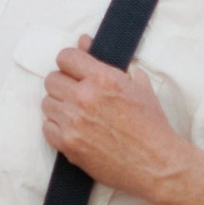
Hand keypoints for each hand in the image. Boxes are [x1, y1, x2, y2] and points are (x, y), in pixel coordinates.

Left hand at [40, 48, 203, 204]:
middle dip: (64, 85)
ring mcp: (73, 122)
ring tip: (78, 115)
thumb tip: (84, 41)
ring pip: (47, 103)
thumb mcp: (137, 85)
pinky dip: (57, 128)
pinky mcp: (68, 144)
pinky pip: (47, 128)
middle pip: (52, 80)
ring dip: (59, 107)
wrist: (156, 163)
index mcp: (103, 78)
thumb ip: (105, 61)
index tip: (75, 72)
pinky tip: (74, 130)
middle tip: (78, 95)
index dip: (70, 63)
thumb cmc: (151, 125)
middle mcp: (84, 97)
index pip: (65, 57)